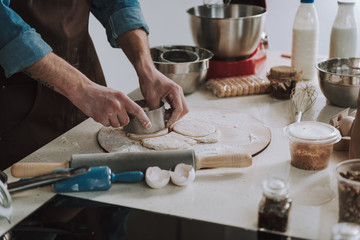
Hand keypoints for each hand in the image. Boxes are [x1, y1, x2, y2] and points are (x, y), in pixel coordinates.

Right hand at [23, 52, 150, 128]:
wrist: (83, 90)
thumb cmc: (98, 92)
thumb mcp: (115, 94)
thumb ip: (124, 103)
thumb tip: (131, 113)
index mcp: (122, 97)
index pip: (137, 109)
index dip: (144, 118)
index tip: (148, 125)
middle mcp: (117, 104)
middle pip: (126, 121)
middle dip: (121, 120)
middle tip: (114, 113)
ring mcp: (109, 111)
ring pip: (117, 125)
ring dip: (112, 121)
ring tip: (105, 111)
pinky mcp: (101, 117)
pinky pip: (107, 125)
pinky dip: (104, 122)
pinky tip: (100, 113)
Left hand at [116, 29, 188, 126]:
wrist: (147, 72)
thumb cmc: (149, 81)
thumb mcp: (151, 98)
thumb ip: (157, 109)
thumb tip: (159, 119)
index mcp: (175, 91)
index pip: (179, 109)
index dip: (173, 118)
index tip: (167, 124)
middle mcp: (179, 91)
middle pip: (184, 109)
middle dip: (177, 117)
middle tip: (167, 122)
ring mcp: (177, 92)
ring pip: (182, 107)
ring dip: (175, 114)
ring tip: (165, 118)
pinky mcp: (174, 93)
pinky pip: (178, 104)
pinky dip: (173, 110)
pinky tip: (166, 112)